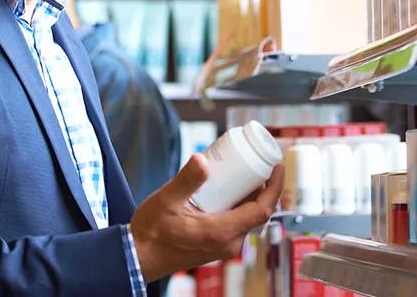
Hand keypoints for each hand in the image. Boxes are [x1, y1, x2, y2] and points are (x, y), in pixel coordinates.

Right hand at [130, 153, 283, 281]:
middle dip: (261, 186)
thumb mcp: (167, 200)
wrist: (139, 257)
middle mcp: (228, 242)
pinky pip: (235, 223)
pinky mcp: (215, 244)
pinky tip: (225, 191)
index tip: (277, 166)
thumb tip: (202, 159)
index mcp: (222, 232)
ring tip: (241, 173)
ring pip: (245, 217)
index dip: (274, 186)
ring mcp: (222, 245)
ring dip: (248, 196)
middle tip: (256, 162)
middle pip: (256, 212)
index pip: (262, 209)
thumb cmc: (151, 233)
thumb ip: (186, 180)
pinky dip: (236, 205)